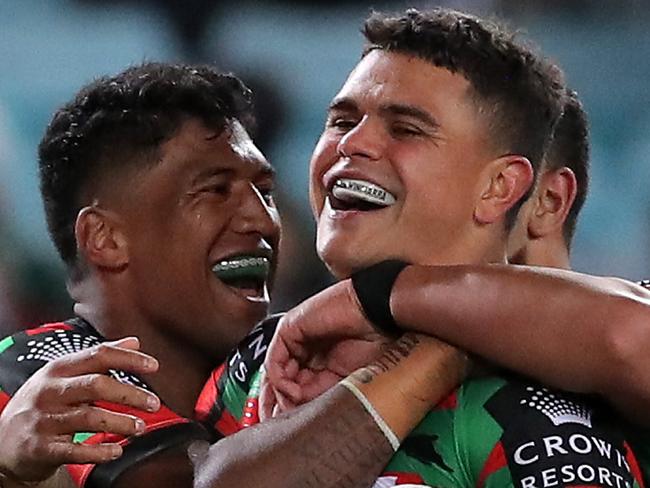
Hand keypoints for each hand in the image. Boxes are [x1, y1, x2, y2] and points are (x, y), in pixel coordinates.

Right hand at [0, 337, 159, 482]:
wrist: (3, 440)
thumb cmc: (44, 403)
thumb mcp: (66, 375)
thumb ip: (101, 358)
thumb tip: (134, 341)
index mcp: (59, 369)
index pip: (98, 355)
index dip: (129, 359)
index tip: (153, 366)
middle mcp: (50, 391)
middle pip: (97, 385)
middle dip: (130, 394)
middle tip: (154, 403)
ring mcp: (44, 419)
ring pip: (89, 417)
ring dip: (121, 422)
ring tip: (140, 426)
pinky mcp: (41, 447)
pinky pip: (75, 451)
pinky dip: (99, 452)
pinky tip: (116, 451)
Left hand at [261, 280, 389, 418]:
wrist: (377, 314)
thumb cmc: (374, 341)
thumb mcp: (345, 380)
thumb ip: (319, 394)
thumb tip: (299, 412)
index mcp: (319, 362)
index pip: (293, 389)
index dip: (287, 408)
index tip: (285, 427)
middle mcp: (304, 351)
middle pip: (278, 382)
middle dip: (277, 404)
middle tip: (278, 422)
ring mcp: (295, 340)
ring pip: (274, 373)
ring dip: (280, 394)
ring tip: (293, 405)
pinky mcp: (288, 330)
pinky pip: (274, 360)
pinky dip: (280, 379)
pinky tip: (293, 390)